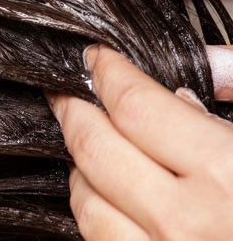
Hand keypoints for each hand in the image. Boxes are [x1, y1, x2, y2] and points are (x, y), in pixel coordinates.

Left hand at [46, 45, 232, 240]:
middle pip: (95, 151)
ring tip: (90, 141)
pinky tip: (110, 197)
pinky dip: (96, 215)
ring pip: (87, 205)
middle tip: (66, 89)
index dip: (108, 73)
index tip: (97, 57)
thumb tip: (206, 66)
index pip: (136, 108)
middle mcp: (190, 230)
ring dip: (80, 166)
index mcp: (229, 179)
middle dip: (72, 109)